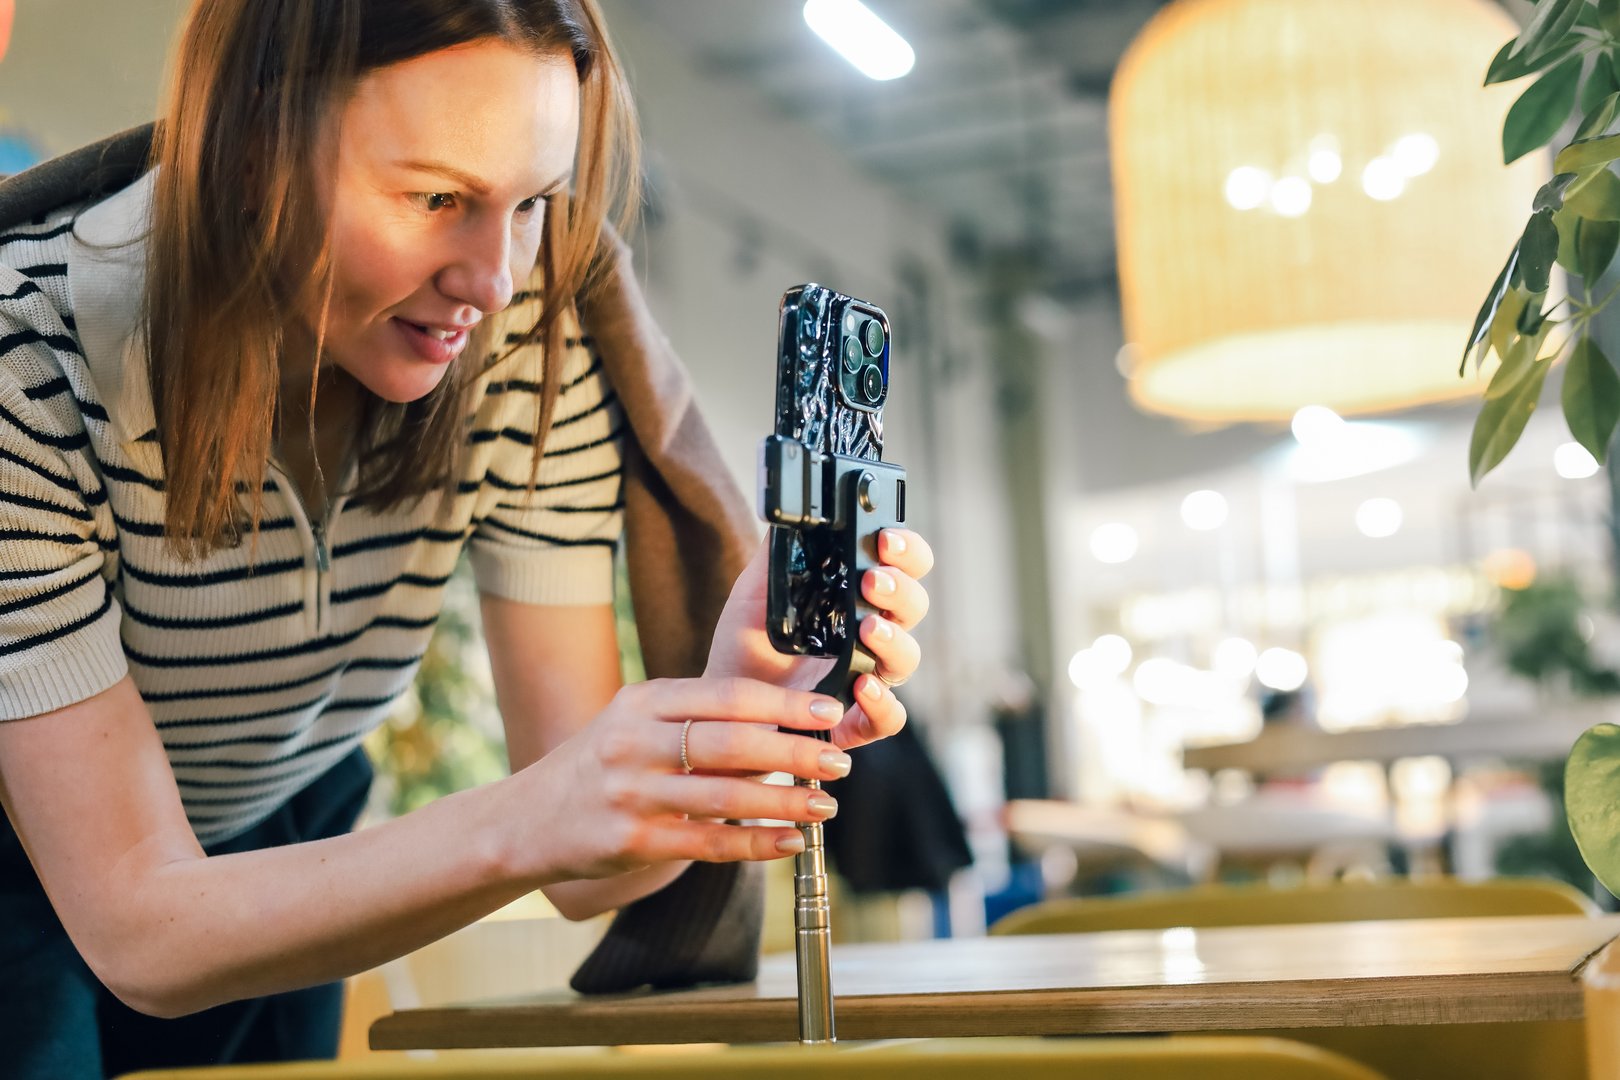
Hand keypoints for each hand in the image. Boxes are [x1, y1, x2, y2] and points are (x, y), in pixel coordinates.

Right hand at [509, 678, 854, 882]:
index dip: (783, 704)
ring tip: (825, 805)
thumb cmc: (600, 763)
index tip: (828, 711)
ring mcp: (631, 793)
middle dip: (794, 752)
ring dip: (784, 801)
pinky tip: (789, 841)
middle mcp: (634, 742)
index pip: (726, 696)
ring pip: (724, 795)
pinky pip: (706, 843)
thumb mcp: (635, 720)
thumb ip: (695, 716)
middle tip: (838, 760)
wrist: (527, 819)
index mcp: (643, 701)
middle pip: (731, 742)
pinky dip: (754, 842)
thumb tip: (780, 722)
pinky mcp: (631, 841)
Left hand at [705, 528, 934, 750]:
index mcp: (857, 599)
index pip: (901, 566)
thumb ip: (775, 555)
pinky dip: (884, 704)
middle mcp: (872, 636)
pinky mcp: (855, 722)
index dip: (905, 548)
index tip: (884, 537)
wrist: (721, 705)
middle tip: (872, 579)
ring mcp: (869, 679)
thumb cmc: (744, 646)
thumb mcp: (753, 593)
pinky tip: (864, 687)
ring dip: (895, 639)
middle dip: (900, 587)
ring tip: (868, 628)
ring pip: (908, 658)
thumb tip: (786, 513)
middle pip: (914, 605)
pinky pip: (889, 718)